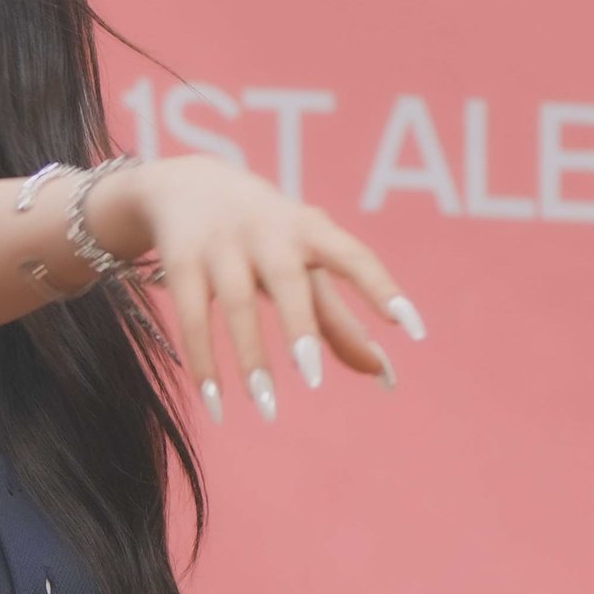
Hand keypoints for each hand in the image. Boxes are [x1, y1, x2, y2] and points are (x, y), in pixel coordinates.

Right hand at [92, 154, 425, 420]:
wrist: (187, 185)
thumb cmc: (266, 237)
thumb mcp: (303, 268)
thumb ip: (340, 320)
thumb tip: (384, 376)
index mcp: (310, 229)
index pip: (352, 256)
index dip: (382, 289)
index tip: (412, 329)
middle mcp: (267, 231)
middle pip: (286, 278)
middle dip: (299, 325)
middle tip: (314, 379)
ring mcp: (221, 244)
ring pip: (235, 302)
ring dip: (250, 356)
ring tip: (267, 408)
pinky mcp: (181, 261)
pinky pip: (192, 317)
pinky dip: (203, 362)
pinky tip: (216, 404)